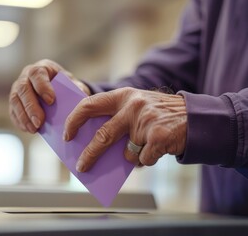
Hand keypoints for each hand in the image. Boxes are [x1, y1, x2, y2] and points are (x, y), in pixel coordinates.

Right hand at [9, 59, 90, 132]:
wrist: (59, 91)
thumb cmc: (66, 87)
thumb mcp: (74, 84)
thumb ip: (77, 88)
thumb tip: (80, 95)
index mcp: (42, 68)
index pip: (37, 73)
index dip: (42, 86)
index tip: (51, 101)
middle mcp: (26, 76)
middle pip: (23, 88)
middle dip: (31, 106)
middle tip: (40, 121)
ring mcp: (18, 88)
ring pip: (15, 100)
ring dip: (24, 116)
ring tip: (34, 129)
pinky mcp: (15, 101)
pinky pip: (12, 110)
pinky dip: (19, 121)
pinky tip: (28, 129)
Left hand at [63, 87, 186, 171]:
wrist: (194, 117)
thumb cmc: (158, 114)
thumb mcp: (136, 107)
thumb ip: (117, 119)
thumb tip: (94, 146)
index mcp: (123, 96)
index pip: (89, 105)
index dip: (74, 120)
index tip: (68, 134)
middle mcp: (132, 106)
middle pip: (102, 135)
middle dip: (89, 155)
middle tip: (81, 166)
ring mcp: (145, 122)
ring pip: (126, 153)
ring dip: (130, 157)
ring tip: (142, 148)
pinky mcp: (157, 137)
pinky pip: (143, 160)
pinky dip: (147, 160)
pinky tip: (156, 149)